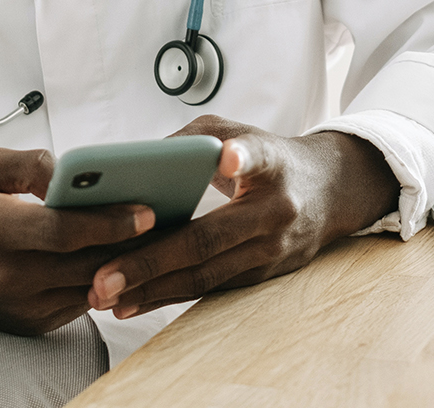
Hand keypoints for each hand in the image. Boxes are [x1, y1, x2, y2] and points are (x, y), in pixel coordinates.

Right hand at [0, 148, 155, 335]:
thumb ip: (27, 163)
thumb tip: (72, 169)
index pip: (61, 232)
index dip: (109, 222)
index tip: (148, 211)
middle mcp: (6, 276)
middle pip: (89, 262)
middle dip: (136, 241)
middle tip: (177, 216)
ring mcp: (21, 306)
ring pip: (94, 285)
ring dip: (130, 262)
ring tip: (164, 234)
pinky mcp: (33, 324)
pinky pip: (84, 301)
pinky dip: (110, 279)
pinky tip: (131, 255)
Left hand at [87, 115, 400, 318]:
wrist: (330, 192)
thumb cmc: (269, 158)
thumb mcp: (237, 132)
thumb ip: (189, 140)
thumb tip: (130, 164)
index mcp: (273, 163)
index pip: (261, 157)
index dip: (243, 157)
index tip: (228, 157)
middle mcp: (276, 210)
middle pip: (208, 239)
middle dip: (151, 263)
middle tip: (103, 278)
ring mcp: (273, 250)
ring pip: (206, 275)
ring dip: (151, 290)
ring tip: (104, 296)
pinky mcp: (265, 275)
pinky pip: (209, 289)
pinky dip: (167, 296)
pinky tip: (130, 302)